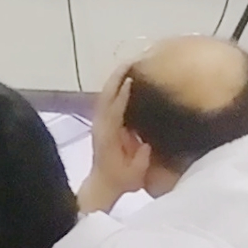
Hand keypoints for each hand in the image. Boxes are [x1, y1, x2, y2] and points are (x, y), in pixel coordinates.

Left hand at [78, 73, 144, 211]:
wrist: (102, 186)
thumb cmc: (121, 182)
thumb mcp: (135, 174)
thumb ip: (141, 160)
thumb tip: (147, 144)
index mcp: (109, 135)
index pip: (116, 109)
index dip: (123, 94)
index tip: (132, 78)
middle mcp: (102, 125)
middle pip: (107, 96)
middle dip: (117, 78)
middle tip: (131, 61)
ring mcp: (100, 122)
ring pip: (106, 95)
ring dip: (115, 79)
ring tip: (129, 63)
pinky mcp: (103, 123)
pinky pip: (108, 100)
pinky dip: (115, 87)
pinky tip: (125, 78)